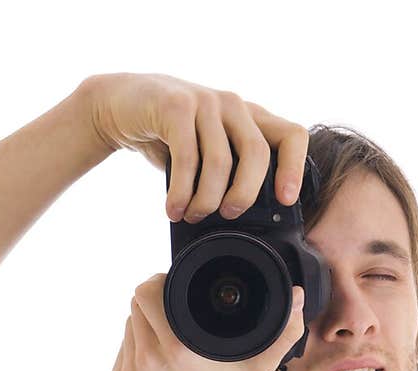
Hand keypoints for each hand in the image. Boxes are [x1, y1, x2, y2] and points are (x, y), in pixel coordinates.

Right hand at [85, 71, 309, 219]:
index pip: (292, 135)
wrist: (123, 105)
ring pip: (220, 162)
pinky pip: (187, 158)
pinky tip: (173, 209)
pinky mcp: (176, 107)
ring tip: (190, 215)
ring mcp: (206, 102)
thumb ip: (229, 173)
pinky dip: (181, 192)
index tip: (285, 200)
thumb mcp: (207, 153)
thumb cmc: (171, 137)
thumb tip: (245, 221)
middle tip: (228, 215)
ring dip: (205, 200)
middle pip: (258, 154)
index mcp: (250, 118)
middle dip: (244, 194)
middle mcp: (233, 105)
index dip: (294, 168)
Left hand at [109, 271, 304, 370]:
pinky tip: (156, 361)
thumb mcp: (258, 368)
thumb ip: (283, 330)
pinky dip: (137, 351)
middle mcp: (148, 361)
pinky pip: (123, 355)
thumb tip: (300, 297)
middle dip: (152, 304)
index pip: (147, 293)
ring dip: (143, 326)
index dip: (157, 282)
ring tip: (166, 338)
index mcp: (177, 349)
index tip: (169, 285)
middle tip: (170, 310)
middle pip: (136, 307)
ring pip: (129, 330)